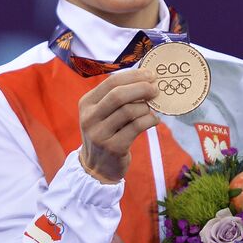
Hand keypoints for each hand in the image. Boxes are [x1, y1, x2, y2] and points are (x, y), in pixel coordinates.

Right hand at [78, 69, 160, 183]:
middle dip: (142, 88)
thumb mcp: (101, 114)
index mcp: (86, 104)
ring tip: (151, 110)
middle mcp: (89, 118)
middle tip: (156, 89)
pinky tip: (154, 120)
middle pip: (118, 95)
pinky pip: (137, 127)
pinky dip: (150, 120)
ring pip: (129, 111)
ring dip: (146, 107)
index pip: (111, 82)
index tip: (150, 75)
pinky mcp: (113, 147)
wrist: (97, 168)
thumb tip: (145, 79)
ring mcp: (100, 134)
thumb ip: (117, 98)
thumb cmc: (105, 134)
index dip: (134, 76)